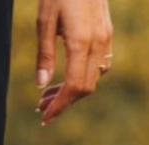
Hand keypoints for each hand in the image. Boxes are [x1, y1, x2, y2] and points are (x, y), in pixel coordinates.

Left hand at [35, 0, 113, 123]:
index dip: (60, 105)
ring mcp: (106, 37)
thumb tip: (41, 85)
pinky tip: (67, 76)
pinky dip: (84, 76)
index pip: (74, 86)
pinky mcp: (107, 33)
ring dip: (73, 90)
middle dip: (64, 102)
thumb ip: (44, 56)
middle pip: (86, 87)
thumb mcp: (44, 22)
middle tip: (41, 107)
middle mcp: (99, 43)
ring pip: (95, 77)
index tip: (45, 117)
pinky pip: (100, 64)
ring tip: (48, 94)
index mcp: (81, 42)